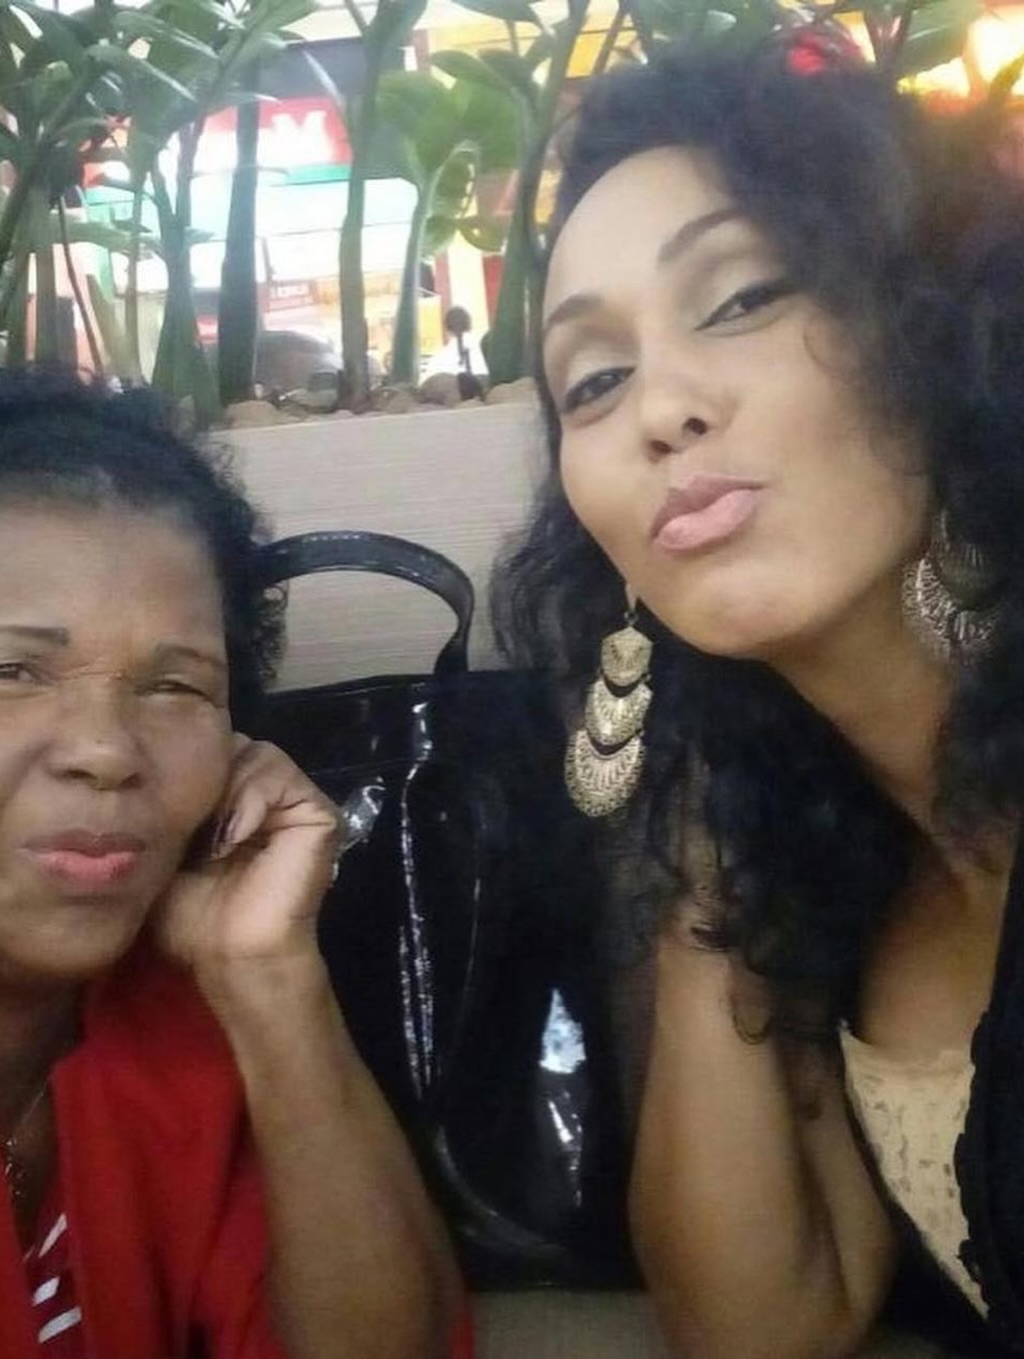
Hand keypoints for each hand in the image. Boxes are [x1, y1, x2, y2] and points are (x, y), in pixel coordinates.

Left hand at [155, 735, 339, 976]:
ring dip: (227, 791)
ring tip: (214, 838)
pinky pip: (281, 776)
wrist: (228, 953)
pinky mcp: (319, 814)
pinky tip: (233, 838)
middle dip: (207, 776)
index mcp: (233, 800)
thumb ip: (169, 802)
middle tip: (192, 824)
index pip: (212, 750)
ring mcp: (295, 802)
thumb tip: (158, 766)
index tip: (168, 807)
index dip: (188, 767)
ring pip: (257, 753)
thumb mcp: (165, 847)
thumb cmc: (192, 915)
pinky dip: (250, 800)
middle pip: (234, 744)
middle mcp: (266, 795)